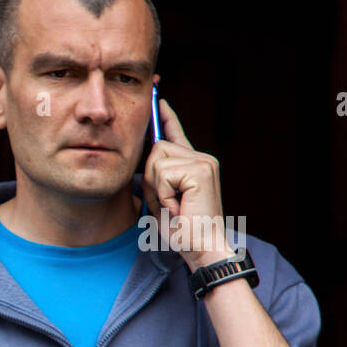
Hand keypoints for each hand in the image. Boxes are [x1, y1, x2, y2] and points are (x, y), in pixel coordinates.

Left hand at [142, 99, 233, 269]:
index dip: (165, 117)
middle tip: (168, 202)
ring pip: (157, 160)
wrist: (201, 247)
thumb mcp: (162, 200)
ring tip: (174, 205)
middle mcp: (202, 158)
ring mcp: (203, 162)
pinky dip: (164, 193)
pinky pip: (163, 172)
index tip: (158, 99)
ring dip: (157, 187)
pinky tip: (178, 206)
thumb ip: (155, 178)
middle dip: (151, 178)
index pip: (175, 134)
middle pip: (156, 148)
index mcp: (194, 164)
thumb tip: (143, 161)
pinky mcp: (200, 169)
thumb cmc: (181, 231)